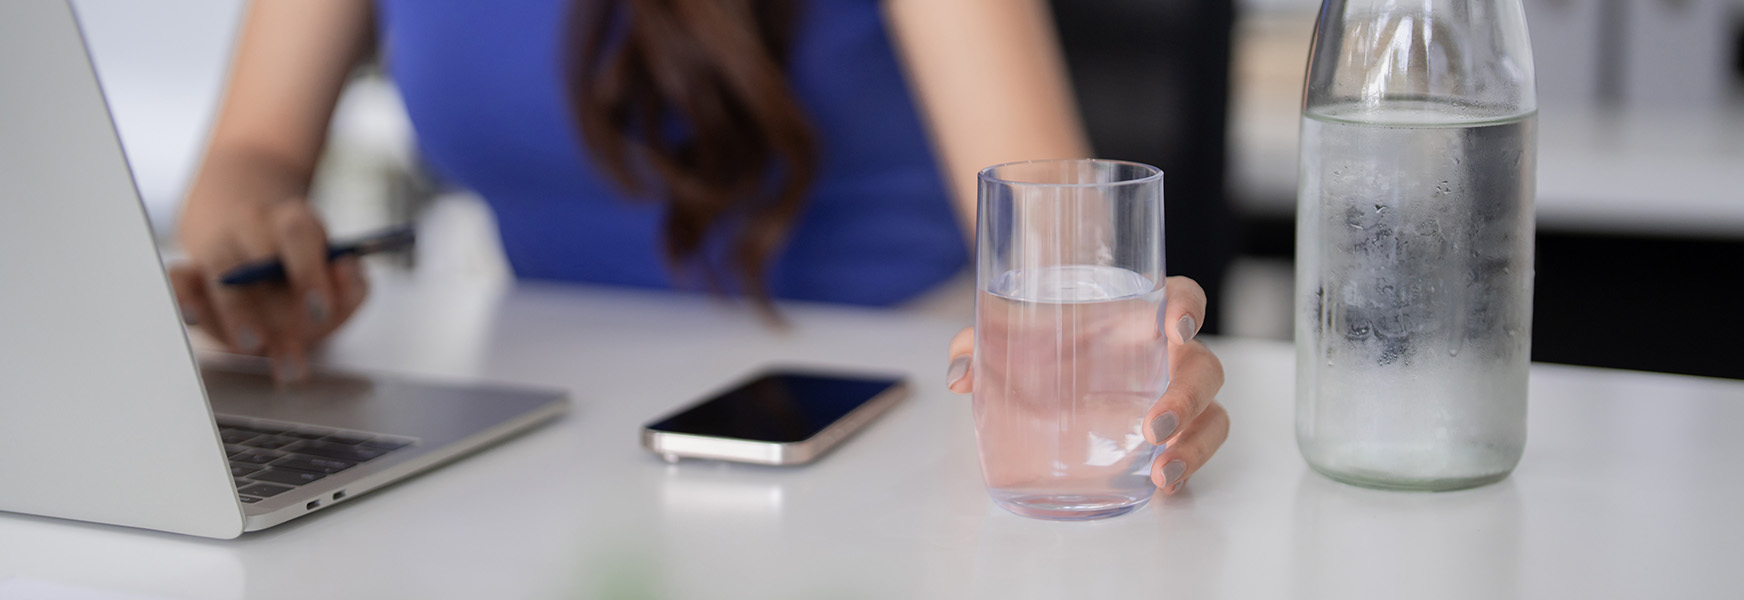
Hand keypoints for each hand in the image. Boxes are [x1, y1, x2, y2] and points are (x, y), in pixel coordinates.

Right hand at [170, 196, 367, 381]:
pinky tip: (192, 317)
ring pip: (220, 273)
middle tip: (274, 340)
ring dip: (235, 313)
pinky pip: (179, 278)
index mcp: (294, 222)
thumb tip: (347, 271)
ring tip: (251, 346)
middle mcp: (252, 227)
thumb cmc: (307, 284)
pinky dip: (182, 295)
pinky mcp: (191, 272)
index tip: (320, 310)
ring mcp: (219, 248)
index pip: (299, 234)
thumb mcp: (338, 285)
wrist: (263, 267)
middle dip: (269, 304)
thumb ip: (352, 284)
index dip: (310, 272)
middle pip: (255, 259)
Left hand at [944, 275, 1227, 495]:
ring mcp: (1171, 397)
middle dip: (1188, 396)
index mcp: (1137, 315)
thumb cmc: (1038, 340)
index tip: (1175, 326)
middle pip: (1203, 367)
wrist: (1041, 369)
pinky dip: (1187, 466)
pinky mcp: (1167, 435)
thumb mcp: (1006, 335)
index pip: (1182, 297)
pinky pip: (1195, 447)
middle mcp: (1164, 356)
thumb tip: (959, 373)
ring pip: (1211, 414)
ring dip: (1196, 443)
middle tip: (1154, 427)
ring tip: (1164, 473)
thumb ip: (979, 343)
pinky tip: (1163, 486)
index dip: (1188, 307)